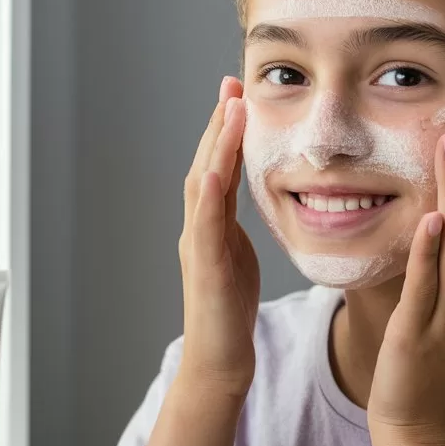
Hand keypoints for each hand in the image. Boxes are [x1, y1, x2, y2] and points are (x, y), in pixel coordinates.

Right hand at [176, 76, 260, 397]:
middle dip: (219, 123)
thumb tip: (247, 200)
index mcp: (211, 225)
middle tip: (230, 82)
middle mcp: (198, 229)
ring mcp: (197, 247)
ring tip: (229, 109)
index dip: (228, 130)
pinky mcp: (205, 270)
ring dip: (216, 146)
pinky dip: (207, 197)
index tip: (239, 92)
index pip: (220, 167)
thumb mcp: (238, 258)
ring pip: (202, 186)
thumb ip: (236, 227)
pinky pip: (204, 228)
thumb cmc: (229, 315)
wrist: (217, 363)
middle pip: (206, 164)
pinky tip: (215, 170)